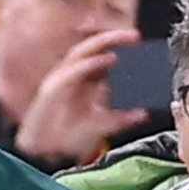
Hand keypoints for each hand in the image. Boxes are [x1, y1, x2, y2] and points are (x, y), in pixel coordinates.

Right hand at [15, 29, 148, 162]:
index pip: (100, 55)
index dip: (117, 44)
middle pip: (91, 47)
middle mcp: (72, 76)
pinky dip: (90, 63)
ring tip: (122, 38)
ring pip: (81, 52)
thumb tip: (143, 114)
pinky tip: (108, 58)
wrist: (44, 154)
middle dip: (113, 37)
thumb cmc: (67, 138)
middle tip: (135, 35)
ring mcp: (60, 80)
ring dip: (102, 42)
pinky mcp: (52, 89)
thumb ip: (121, 119)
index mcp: (83, 80)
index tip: (137, 40)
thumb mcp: (102, 125)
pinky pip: (72, 71)